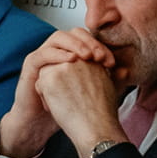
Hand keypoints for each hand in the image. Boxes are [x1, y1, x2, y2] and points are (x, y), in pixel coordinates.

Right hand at [0, 28, 119, 157]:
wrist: (42, 123)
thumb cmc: (65, 109)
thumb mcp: (89, 93)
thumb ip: (106, 81)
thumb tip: (125, 71)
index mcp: (72, 54)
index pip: (88, 40)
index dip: (101, 47)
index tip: (111, 62)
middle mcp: (58, 51)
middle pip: (74, 33)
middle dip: (89, 42)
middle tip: (99, 56)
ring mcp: (44, 56)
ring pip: (58, 38)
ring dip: (74, 44)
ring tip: (86, 56)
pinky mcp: (31, 65)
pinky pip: (43, 52)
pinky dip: (57, 54)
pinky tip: (70, 60)